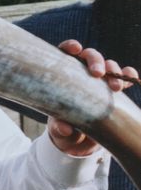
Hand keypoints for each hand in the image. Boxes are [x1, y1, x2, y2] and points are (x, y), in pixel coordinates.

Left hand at [48, 39, 138, 155]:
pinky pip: (124, 76)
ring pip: (108, 65)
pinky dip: (129, 74)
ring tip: (116, 87)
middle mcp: (81, 74)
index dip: (69, 47)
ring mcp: (99, 81)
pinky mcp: (113, 90)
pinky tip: (132, 79)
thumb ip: (58, 128)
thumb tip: (65, 128)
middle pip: (89, 56)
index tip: (76, 49)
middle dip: (96, 61)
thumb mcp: (57, 131)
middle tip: (98, 74)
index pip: (64, 54)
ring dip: (114, 71)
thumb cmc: (62, 130)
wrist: (78, 142)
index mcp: (62, 77)